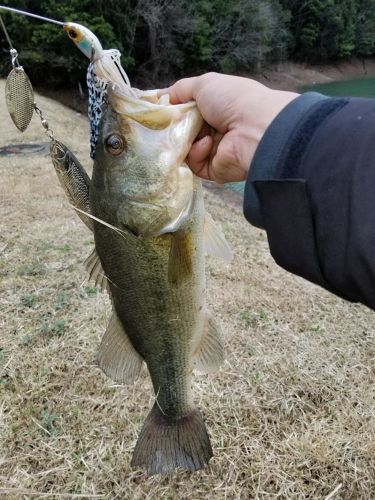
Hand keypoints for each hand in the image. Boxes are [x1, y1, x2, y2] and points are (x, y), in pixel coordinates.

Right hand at [159, 73, 298, 182]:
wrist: (255, 129)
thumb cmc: (232, 100)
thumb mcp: (204, 84)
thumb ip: (180, 90)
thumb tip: (160, 96)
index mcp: (216, 108)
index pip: (188, 112)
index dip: (173, 111)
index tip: (157, 111)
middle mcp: (216, 129)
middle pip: (183, 132)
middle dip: (174, 127)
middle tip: (169, 123)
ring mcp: (215, 151)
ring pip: (185, 150)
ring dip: (185, 140)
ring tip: (191, 132)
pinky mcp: (215, 170)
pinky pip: (194, 164)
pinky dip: (196, 153)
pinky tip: (207, 144)